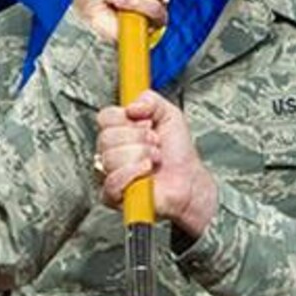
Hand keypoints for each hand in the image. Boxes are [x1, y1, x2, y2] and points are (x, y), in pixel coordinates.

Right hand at [96, 92, 217, 235]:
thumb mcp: (170, 114)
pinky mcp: (113, 195)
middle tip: (154, 144)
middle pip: (106, 137)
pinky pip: (112, 181)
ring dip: (141, 155)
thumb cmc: (179, 155)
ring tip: (154, 160)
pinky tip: (146, 171)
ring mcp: (111, 173)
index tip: (147, 123)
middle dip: (138, 138)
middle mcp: (113, 151)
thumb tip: (131, 105)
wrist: (190, 181)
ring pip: (111, 157)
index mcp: (121, 131)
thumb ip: (151, 100)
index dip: (127, 119)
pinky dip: (133, 173)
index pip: (105, 117)